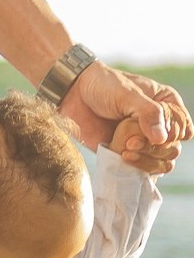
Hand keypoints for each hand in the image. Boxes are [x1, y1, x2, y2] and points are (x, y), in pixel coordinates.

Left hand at [59, 61, 192, 169]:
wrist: (74, 95)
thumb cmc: (103, 86)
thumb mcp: (128, 94)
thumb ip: (147, 114)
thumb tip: (163, 140)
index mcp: (167, 105)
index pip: (182, 127)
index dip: (170, 133)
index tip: (152, 130)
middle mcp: (159, 125)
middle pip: (173, 149)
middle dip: (155, 149)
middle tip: (131, 142)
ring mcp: (144, 142)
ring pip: (161, 163)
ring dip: (147, 161)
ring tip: (126, 150)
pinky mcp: (128, 154)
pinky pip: (142, 171)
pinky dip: (136, 168)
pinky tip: (123, 158)